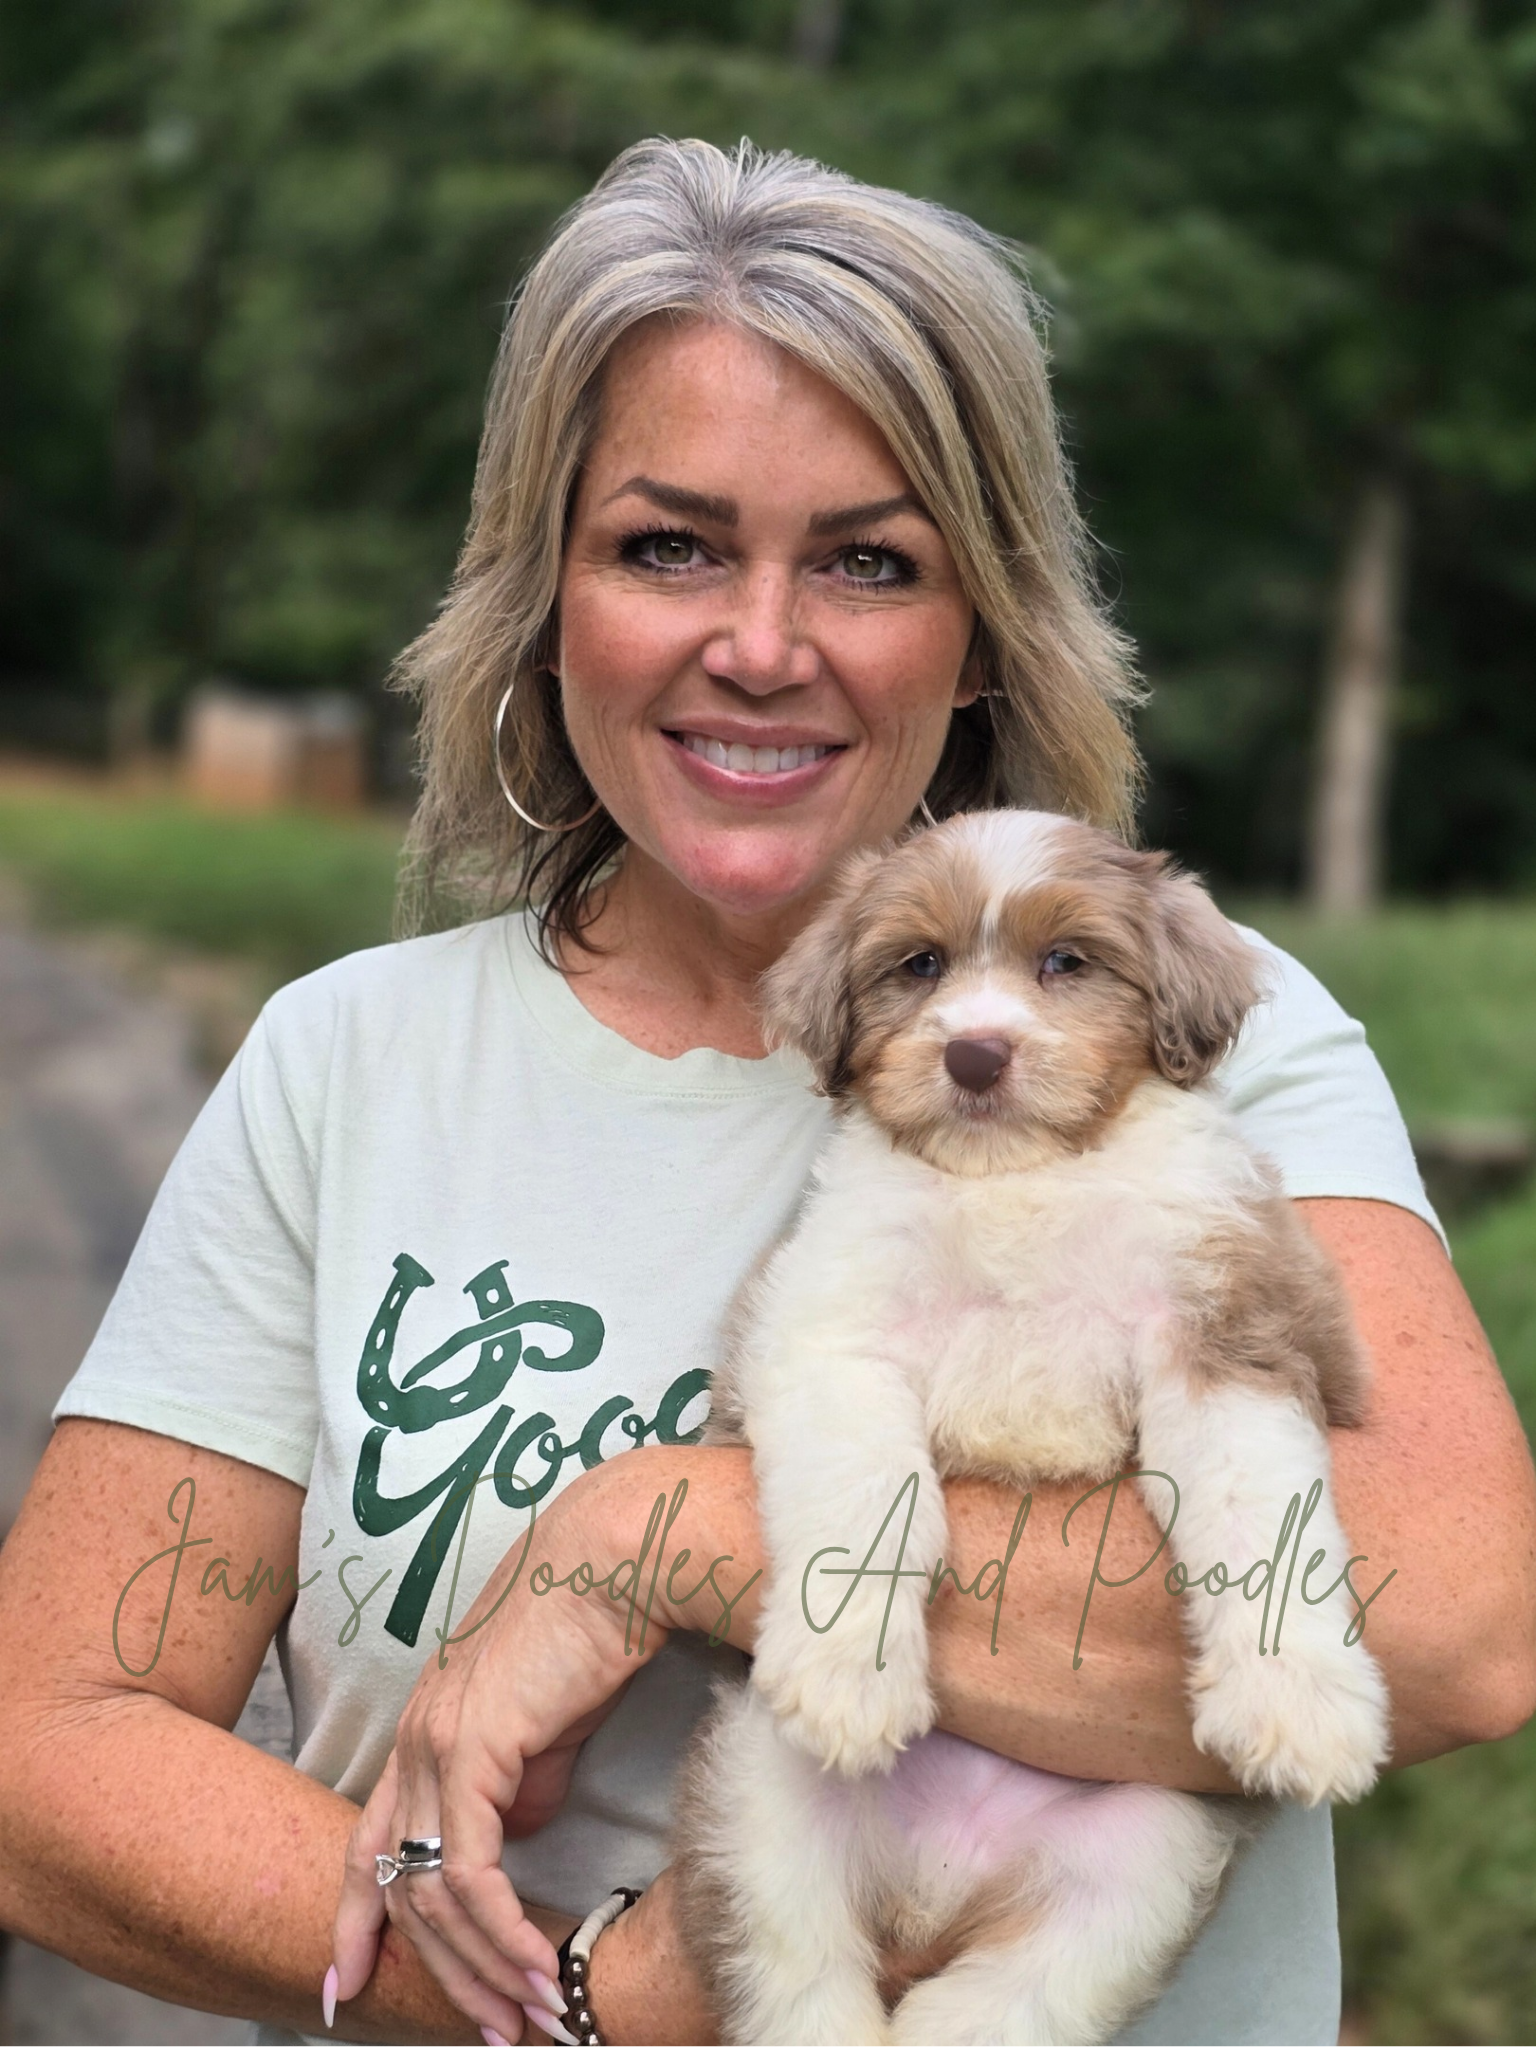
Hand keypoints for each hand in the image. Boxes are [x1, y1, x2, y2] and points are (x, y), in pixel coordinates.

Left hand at [329, 1461, 683, 2042]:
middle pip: (396, 1886)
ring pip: (431, 1893)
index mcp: (422, 1730)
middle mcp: (413, 1740)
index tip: (347, 1986)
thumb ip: (519, 1776)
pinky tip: (539, 1964)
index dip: (354, 1920)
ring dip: (484, 1968)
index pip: (365, 1842)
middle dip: (442, 1974)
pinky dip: (504, 1932)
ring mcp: (435, 1744)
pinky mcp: (472, 1751)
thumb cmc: (592, 1626)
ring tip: (534, 2015)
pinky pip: (471, 1874)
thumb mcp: (545, 1720)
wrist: (616, 1559)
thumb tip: (518, 1826)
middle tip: (495, 2032)